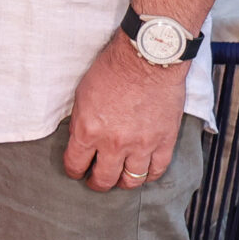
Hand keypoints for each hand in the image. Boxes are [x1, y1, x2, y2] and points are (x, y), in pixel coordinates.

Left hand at [63, 33, 186, 191]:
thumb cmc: (114, 68)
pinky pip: (156, 170)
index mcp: (89, 130)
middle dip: (96, 183)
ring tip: (120, 179)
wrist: (148, 57)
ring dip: (123, 182)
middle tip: (96, 181)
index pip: (76, 164)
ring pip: (131, 180)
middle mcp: (114, 143)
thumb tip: (80, 140)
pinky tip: (143, 172)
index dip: (74, 170)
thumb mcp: (83, 93)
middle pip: (104, 179)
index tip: (76, 170)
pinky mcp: (164, 141)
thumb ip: (81, 121)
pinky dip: (149, 175)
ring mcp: (141, 145)